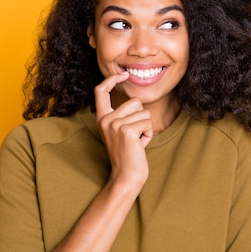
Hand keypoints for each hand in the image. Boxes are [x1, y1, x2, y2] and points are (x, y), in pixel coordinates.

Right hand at [94, 73, 152, 189]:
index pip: (101, 91)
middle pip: (135, 101)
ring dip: (146, 127)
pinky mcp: (127, 130)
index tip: (124, 74)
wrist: (126, 177)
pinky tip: (140, 145)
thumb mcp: (121, 131)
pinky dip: (149, 134)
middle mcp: (105, 119)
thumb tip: (133, 98)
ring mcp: (115, 124)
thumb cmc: (128, 154)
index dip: (112, 79)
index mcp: (102, 118)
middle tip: (134, 136)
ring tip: (137, 141)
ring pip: (144, 112)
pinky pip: (148, 122)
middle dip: (142, 117)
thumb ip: (122, 115)